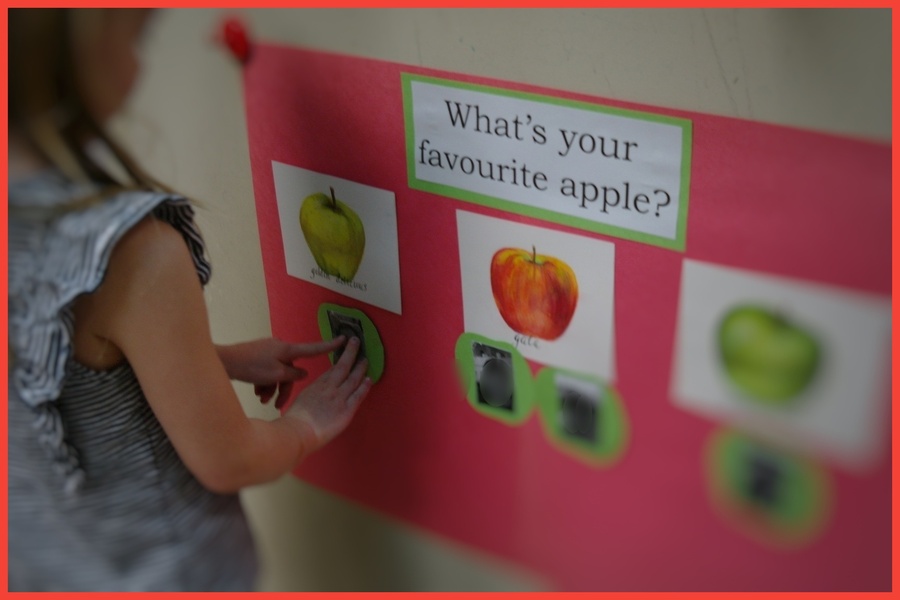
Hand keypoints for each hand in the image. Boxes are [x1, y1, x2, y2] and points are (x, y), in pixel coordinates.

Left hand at [216, 337, 345, 408]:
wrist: (223, 361)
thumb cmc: (250, 367)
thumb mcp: (276, 375)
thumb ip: (293, 375)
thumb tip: (303, 373)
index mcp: (287, 350)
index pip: (313, 348)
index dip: (330, 346)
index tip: (344, 339)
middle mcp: (279, 348)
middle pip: (290, 370)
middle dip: (284, 388)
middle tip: (276, 404)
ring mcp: (267, 352)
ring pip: (278, 374)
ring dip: (272, 388)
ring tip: (262, 399)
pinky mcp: (257, 358)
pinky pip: (267, 372)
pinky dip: (264, 383)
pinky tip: (256, 392)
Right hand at [284, 336, 372, 450]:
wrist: (299, 431)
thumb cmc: (295, 419)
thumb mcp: (301, 399)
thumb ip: (312, 393)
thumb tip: (317, 393)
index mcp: (317, 385)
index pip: (332, 369)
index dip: (340, 359)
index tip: (345, 351)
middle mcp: (330, 388)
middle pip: (343, 367)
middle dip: (350, 353)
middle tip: (356, 341)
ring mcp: (339, 398)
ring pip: (353, 379)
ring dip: (360, 368)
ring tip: (365, 359)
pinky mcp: (347, 410)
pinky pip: (358, 396)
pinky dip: (365, 387)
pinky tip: (369, 379)